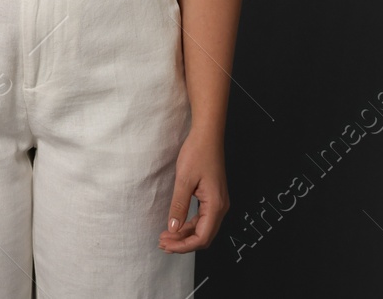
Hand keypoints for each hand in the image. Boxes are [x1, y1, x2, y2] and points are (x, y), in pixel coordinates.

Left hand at [159, 134, 228, 253]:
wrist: (207, 136)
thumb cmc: (197, 153)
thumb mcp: (184, 180)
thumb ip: (179, 206)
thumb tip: (173, 229)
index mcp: (216, 205)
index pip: (202, 238)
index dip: (183, 246)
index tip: (165, 245)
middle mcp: (220, 207)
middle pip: (203, 236)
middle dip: (182, 243)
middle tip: (162, 243)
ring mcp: (218, 203)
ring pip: (202, 229)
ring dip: (184, 235)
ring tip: (165, 237)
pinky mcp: (213, 198)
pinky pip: (202, 218)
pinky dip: (188, 225)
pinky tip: (175, 225)